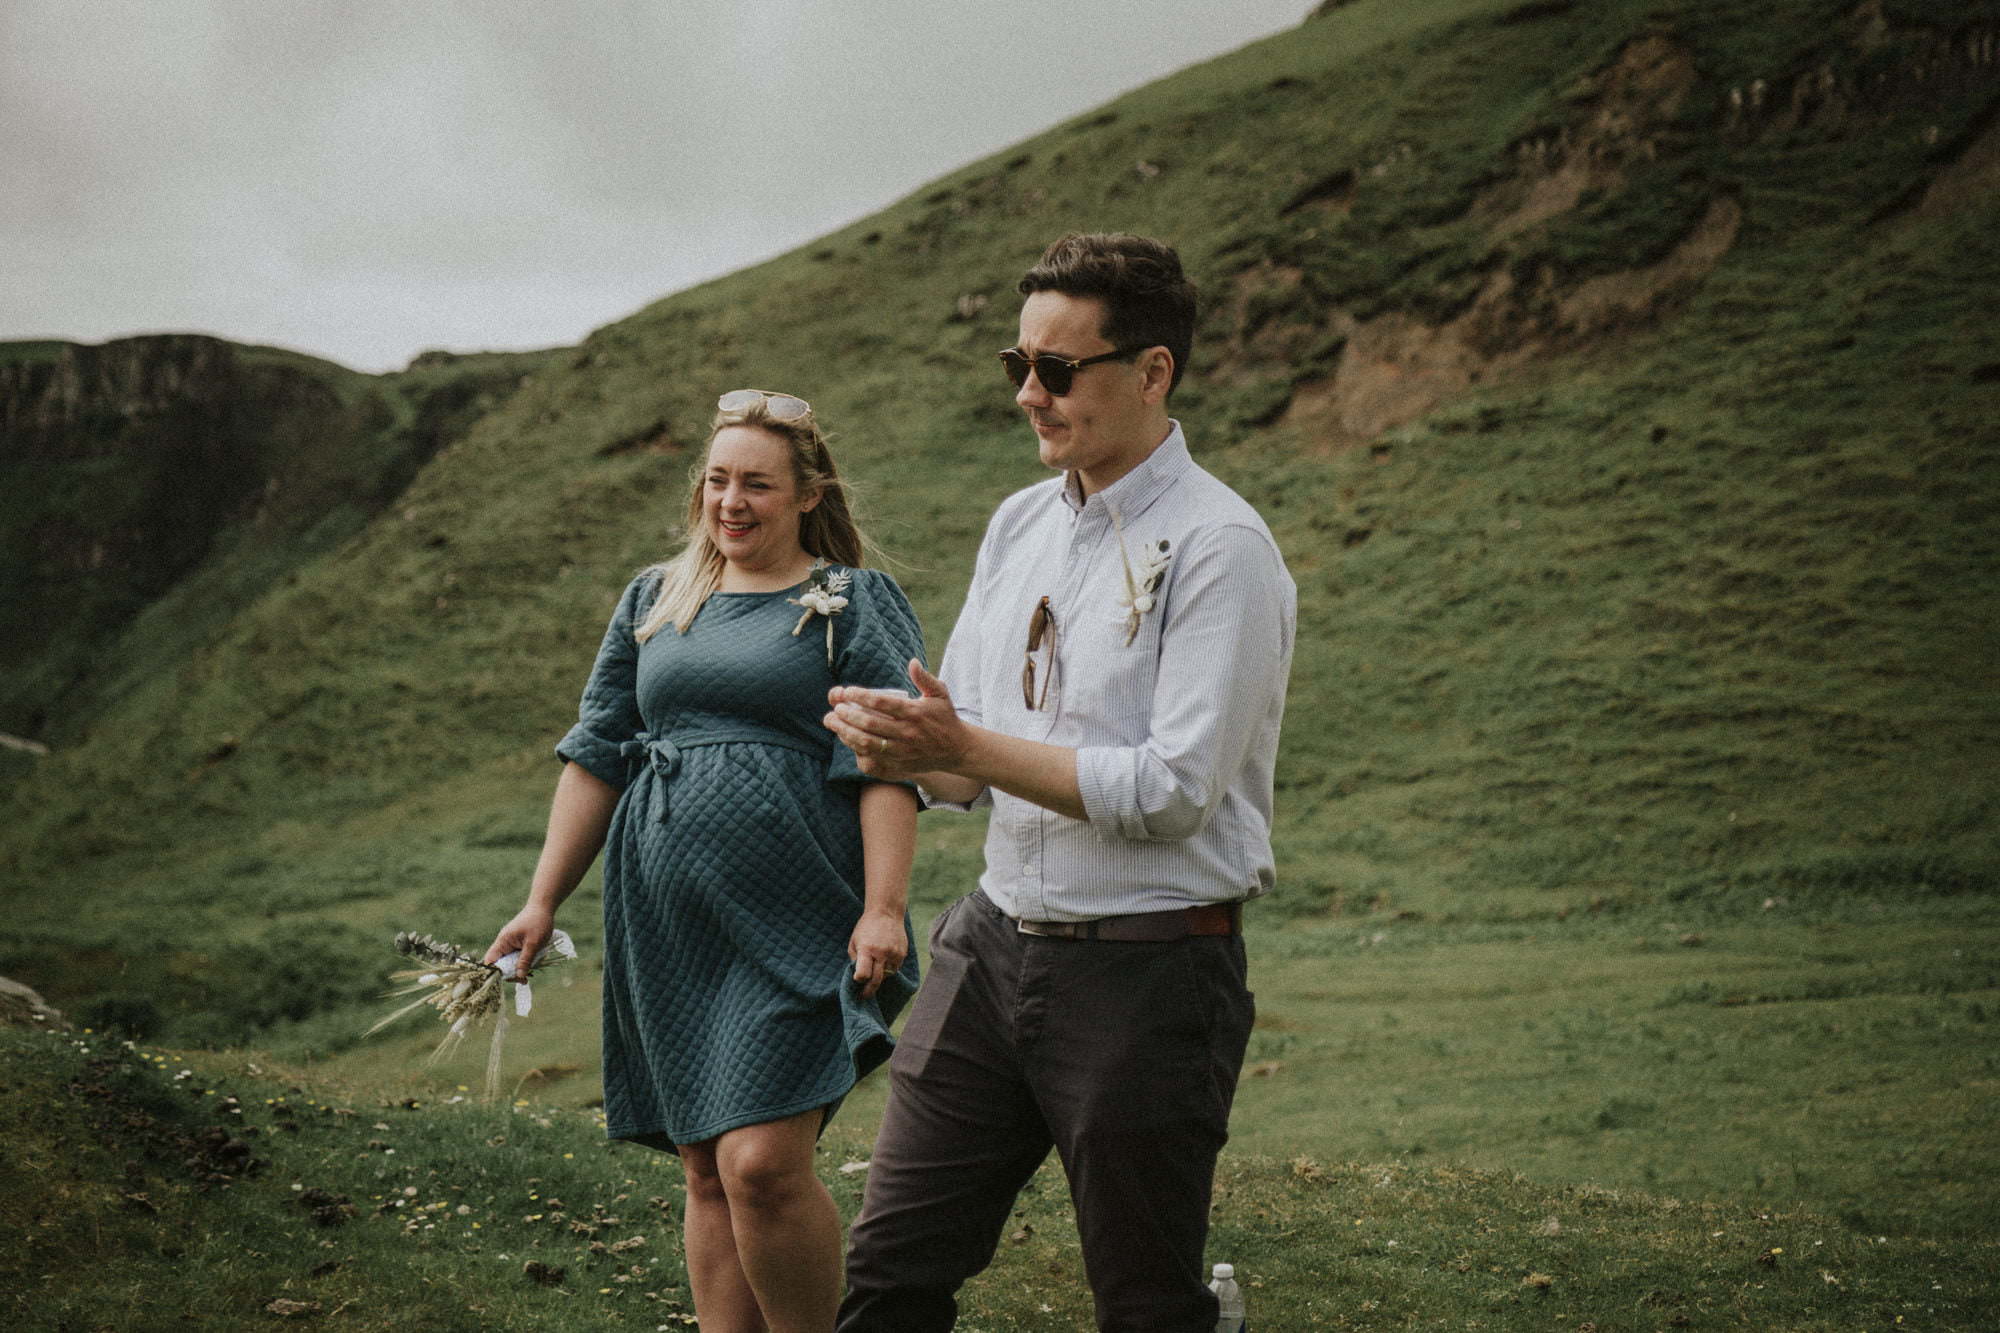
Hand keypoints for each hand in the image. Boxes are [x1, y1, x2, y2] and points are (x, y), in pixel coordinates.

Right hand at [484, 904, 555, 979]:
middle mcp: (503, 943)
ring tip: (529, 974)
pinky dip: (522, 962)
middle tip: (524, 979)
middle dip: (510, 973)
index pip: (491, 961)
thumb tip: (518, 976)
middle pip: (500, 964)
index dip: (496, 973)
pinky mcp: (516, 943)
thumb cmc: (538, 923)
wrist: (543, 907)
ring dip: (517, 968)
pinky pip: (515, 956)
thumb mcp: (533, 944)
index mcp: (503, 942)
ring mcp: (509, 943)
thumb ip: (525, 960)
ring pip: (509, 961)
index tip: (509, 979)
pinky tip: (531, 966)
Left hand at [825, 659, 963, 778]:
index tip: (847, 691)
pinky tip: (847, 739)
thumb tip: (912, 662)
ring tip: (832, 721)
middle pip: (869, 723)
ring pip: (866, 743)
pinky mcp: (899, 765)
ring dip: (845, 732)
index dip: (861, 696)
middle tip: (836, 707)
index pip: (882, 702)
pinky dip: (855, 749)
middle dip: (847, 714)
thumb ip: (925, 678)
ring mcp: (902, 751)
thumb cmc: (945, 718)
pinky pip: (871, 759)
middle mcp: (907, 733)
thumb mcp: (940, 694)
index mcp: (915, 713)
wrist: (956, 750)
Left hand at [847, 910, 907, 998]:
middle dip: (869, 991)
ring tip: (875, 972)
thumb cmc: (866, 927)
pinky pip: (895, 968)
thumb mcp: (854, 941)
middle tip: (864, 996)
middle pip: (876, 980)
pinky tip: (884, 961)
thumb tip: (858, 976)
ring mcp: (894, 954)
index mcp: (866, 949)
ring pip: (887, 976)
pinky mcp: (902, 953)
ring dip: (880, 978)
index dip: (859, 980)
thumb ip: (855, 959)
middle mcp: (881, 953)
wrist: (886, 913)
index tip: (857, 981)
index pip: (863, 973)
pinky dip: (889, 969)